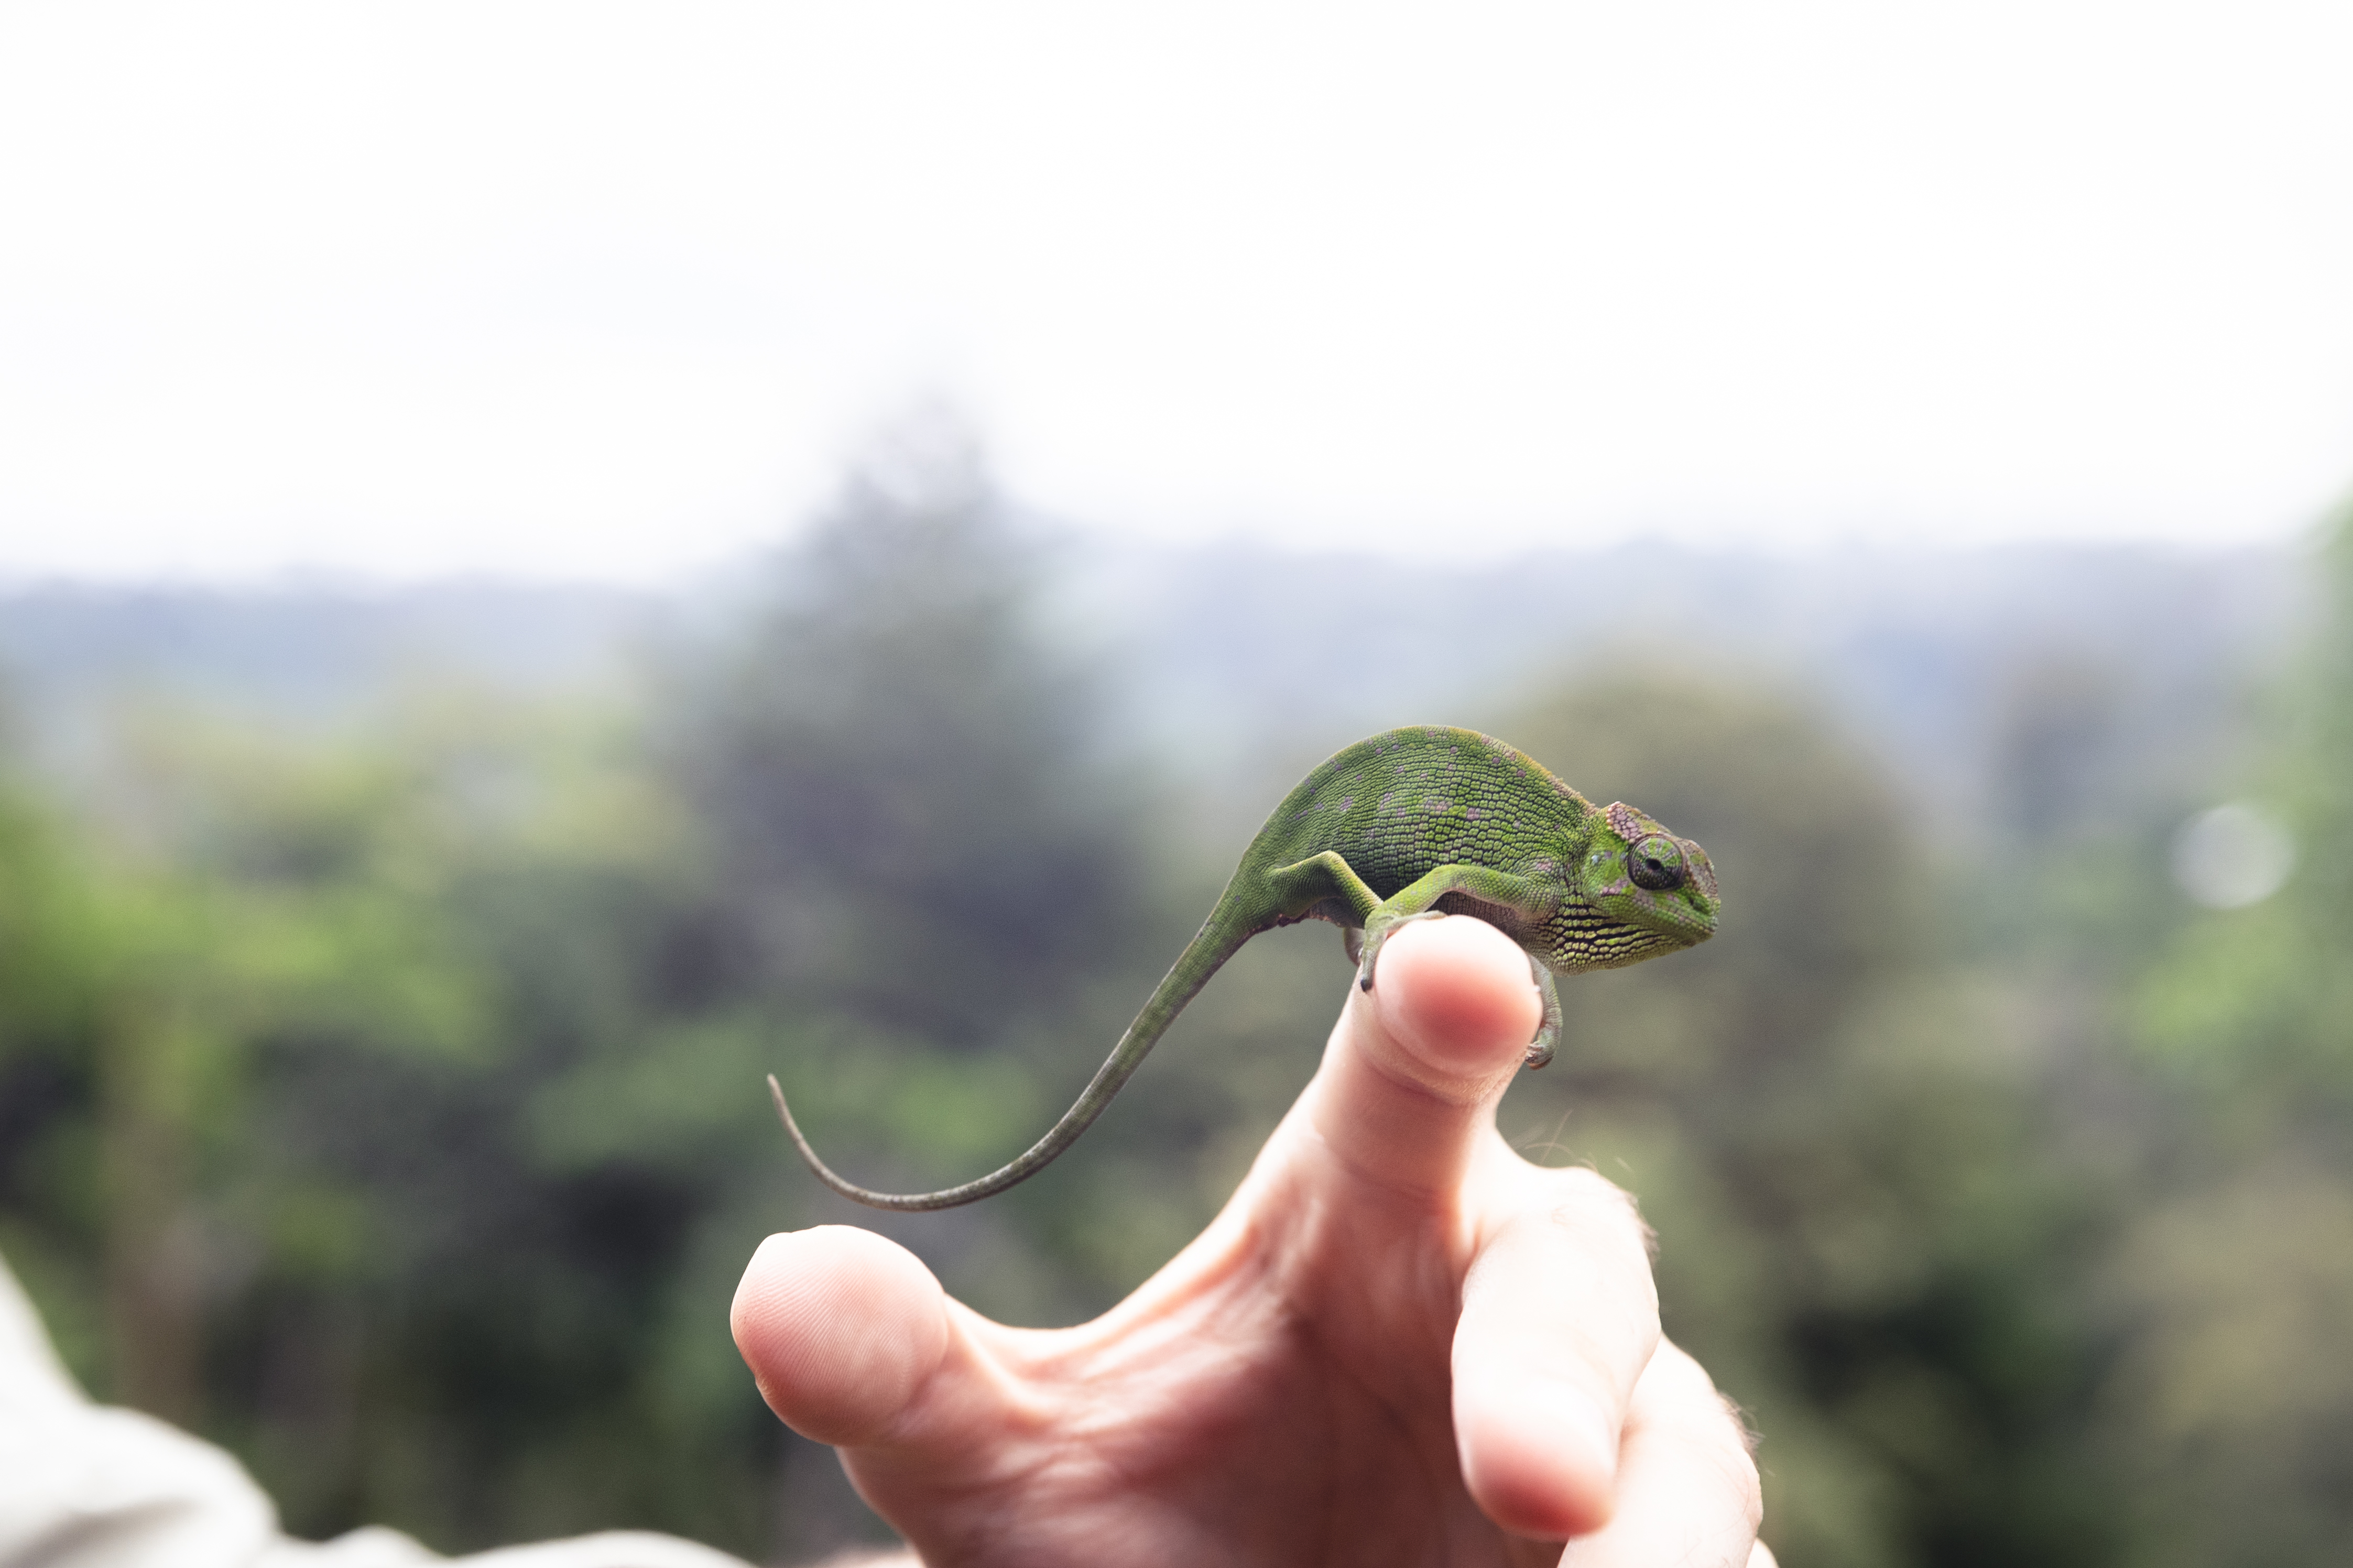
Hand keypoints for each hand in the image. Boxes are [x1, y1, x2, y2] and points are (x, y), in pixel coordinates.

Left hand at [732, 916, 1768, 1565]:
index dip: (1448, 1001)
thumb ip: (905, 1378)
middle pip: (1575, 1268)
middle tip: (1527, 1480)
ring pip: (1684, 1445)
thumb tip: (770, 1290)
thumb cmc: (1126, 1530)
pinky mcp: (1641, 1561)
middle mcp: (1493, 1295)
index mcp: (1358, 1206)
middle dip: (1556, 1361)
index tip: (1460, 964)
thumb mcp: (999, 1469)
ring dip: (1666, 1532)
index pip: (1412, 1070)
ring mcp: (1598, 1444)